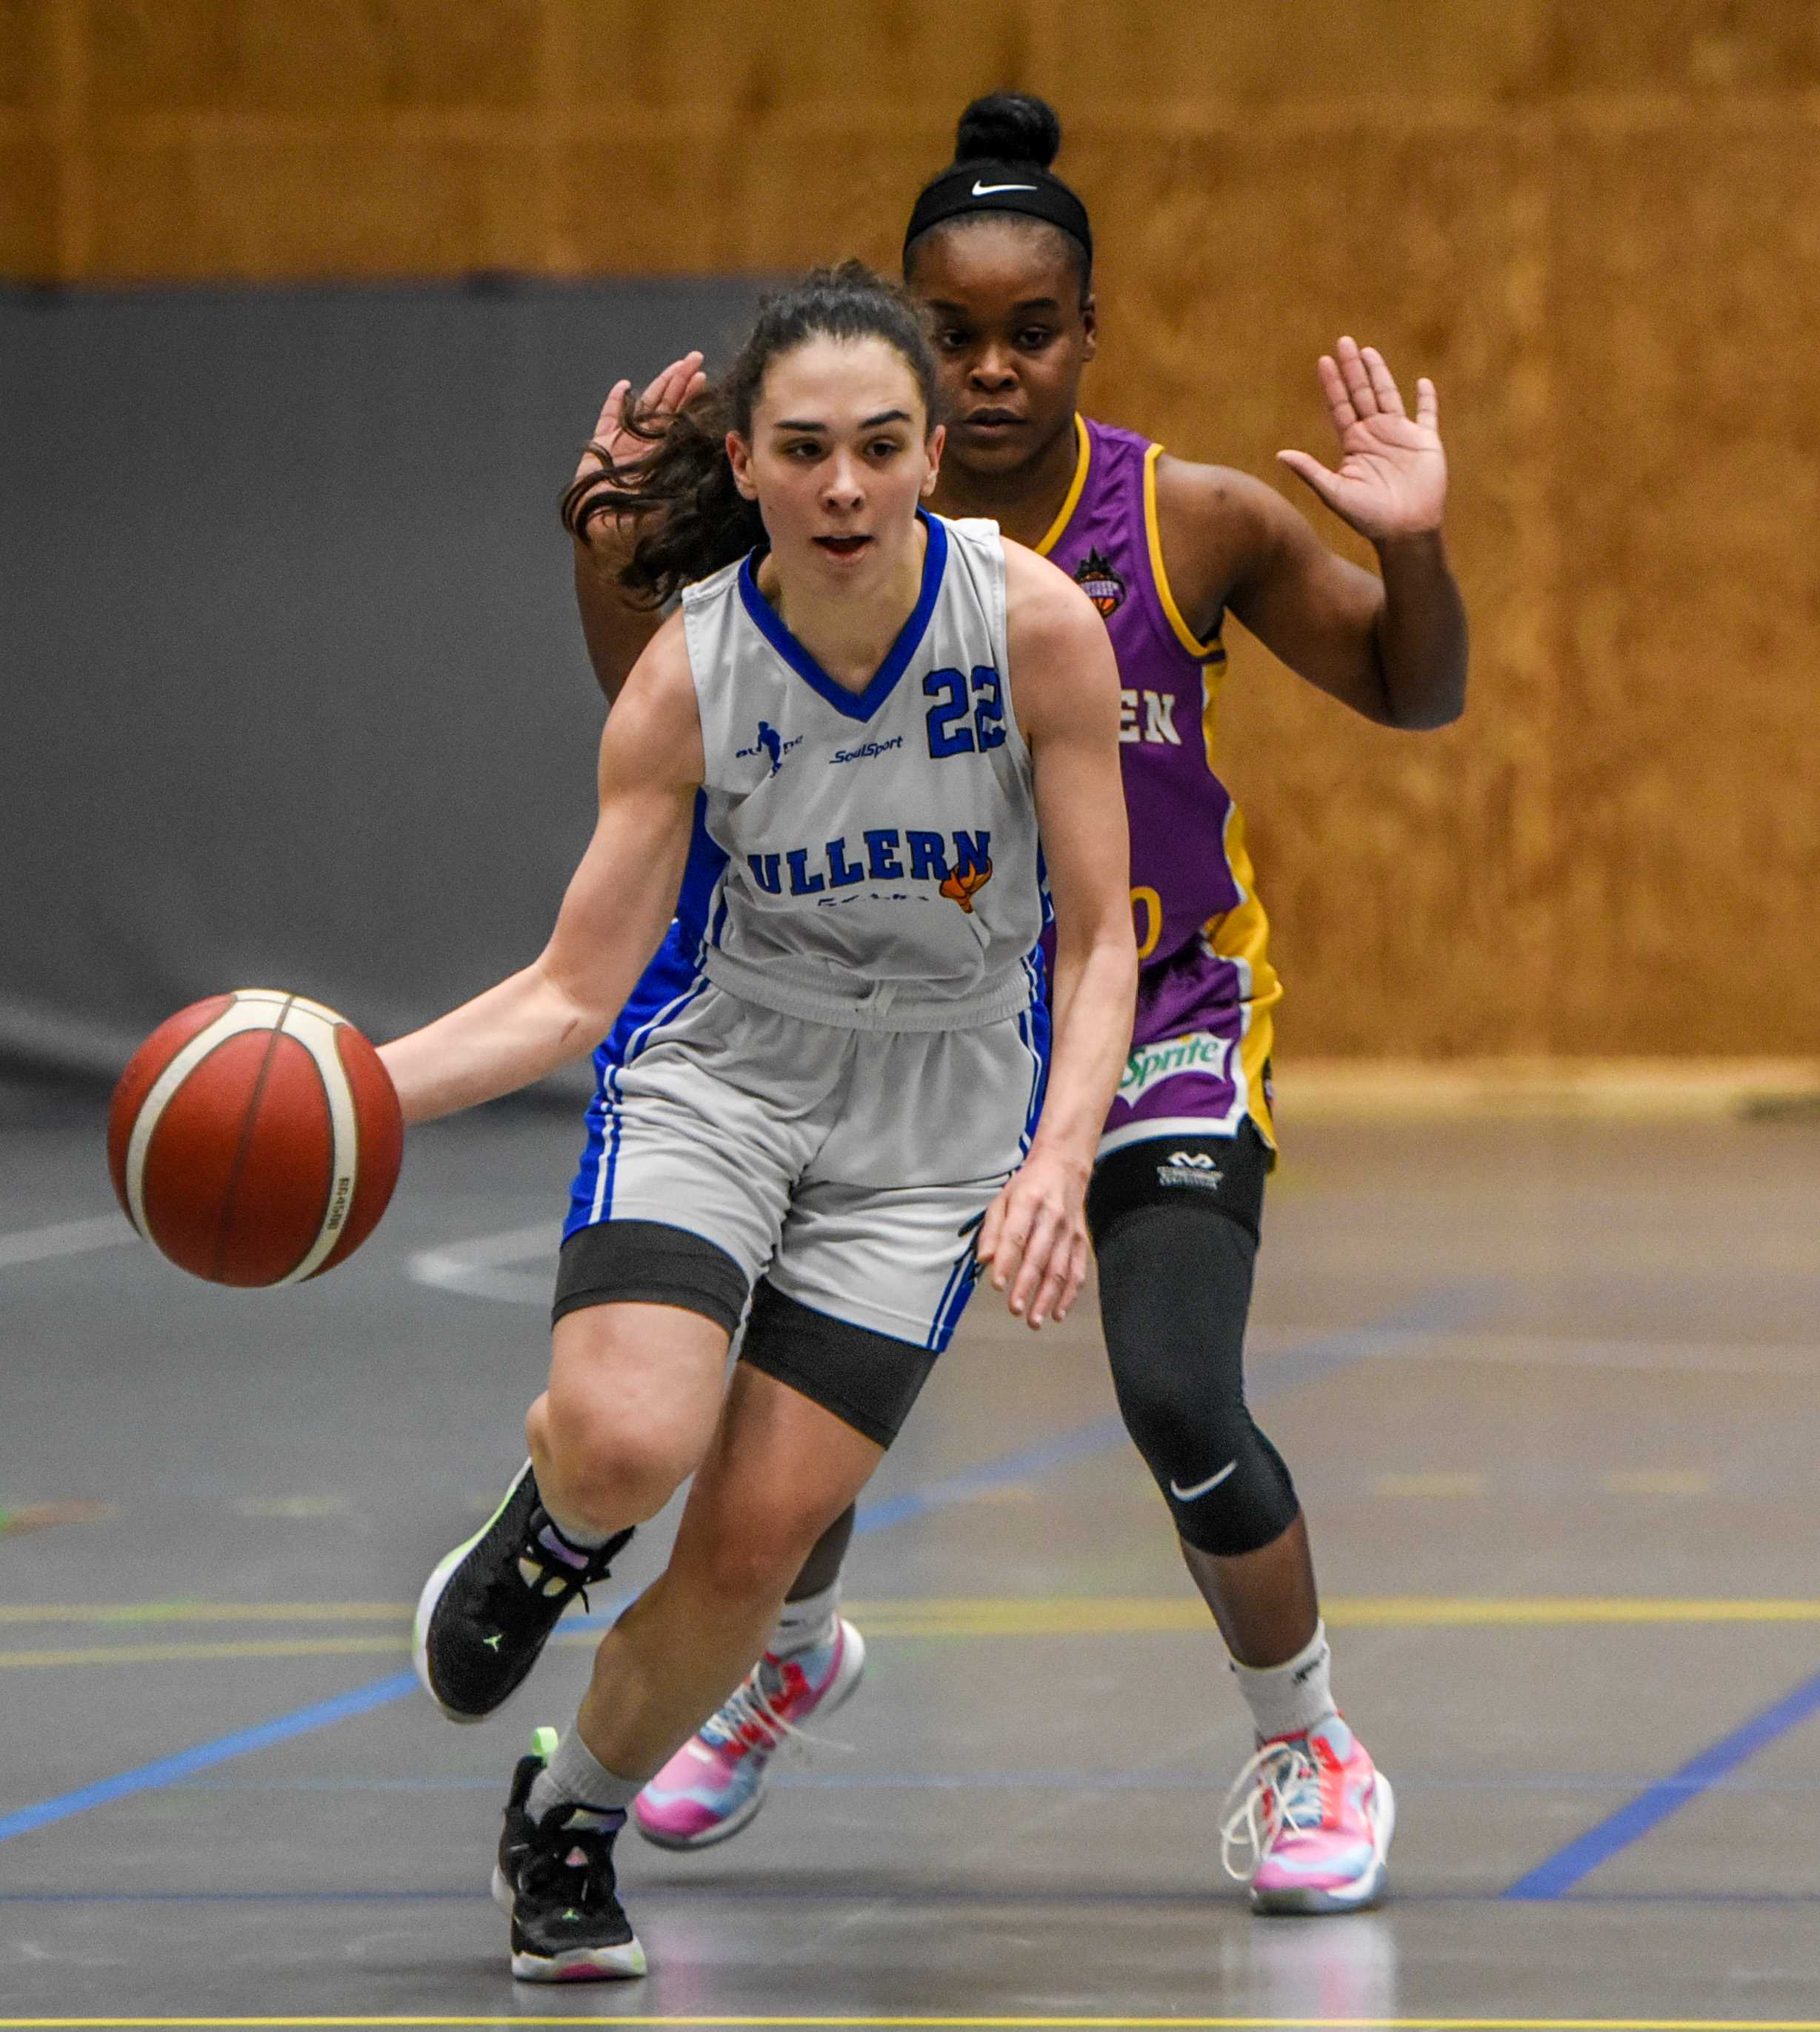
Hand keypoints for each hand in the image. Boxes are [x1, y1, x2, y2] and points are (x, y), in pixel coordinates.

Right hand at [568, 351, 706, 542]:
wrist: (603, 536)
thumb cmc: (635, 527)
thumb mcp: (665, 509)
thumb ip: (681, 494)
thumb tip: (706, 485)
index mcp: (663, 455)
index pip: (680, 420)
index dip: (690, 398)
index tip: (704, 378)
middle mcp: (647, 445)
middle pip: (665, 406)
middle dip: (679, 381)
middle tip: (695, 359)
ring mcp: (624, 443)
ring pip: (642, 406)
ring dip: (657, 385)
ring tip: (674, 367)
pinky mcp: (601, 447)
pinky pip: (608, 419)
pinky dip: (615, 403)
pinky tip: (624, 387)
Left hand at [976, 1146, 1091, 1329]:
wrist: (1065, 1167)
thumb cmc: (1029, 1186)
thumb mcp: (1002, 1199)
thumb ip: (992, 1230)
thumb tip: (984, 1259)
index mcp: (1028, 1203)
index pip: (1016, 1235)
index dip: (1007, 1261)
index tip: (997, 1284)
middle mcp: (1052, 1217)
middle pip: (1039, 1256)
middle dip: (1027, 1286)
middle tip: (1015, 1309)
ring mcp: (1070, 1231)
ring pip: (1060, 1269)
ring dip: (1048, 1297)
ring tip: (1034, 1319)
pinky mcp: (1081, 1241)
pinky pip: (1077, 1272)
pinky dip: (1069, 1295)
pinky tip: (1058, 1313)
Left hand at [1277, 337, 1445, 544]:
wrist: (1404, 530)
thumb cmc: (1367, 517)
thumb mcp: (1334, 493)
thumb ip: (1310, 471)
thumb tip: (1280, 454)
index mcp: (1354, 444)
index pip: (1340, 407)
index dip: (1332, 384)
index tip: (1323, 361)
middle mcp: (1375, 435)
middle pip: (1361, 394)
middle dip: (1353, 369)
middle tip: (1343, 341)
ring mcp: (1401, 437)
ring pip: (1388, 396)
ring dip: (1379, 374)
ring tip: (1367, 352)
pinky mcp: (1426, 442)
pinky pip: (1427, 415)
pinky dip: (1426, 400)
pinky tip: (1422, 383)